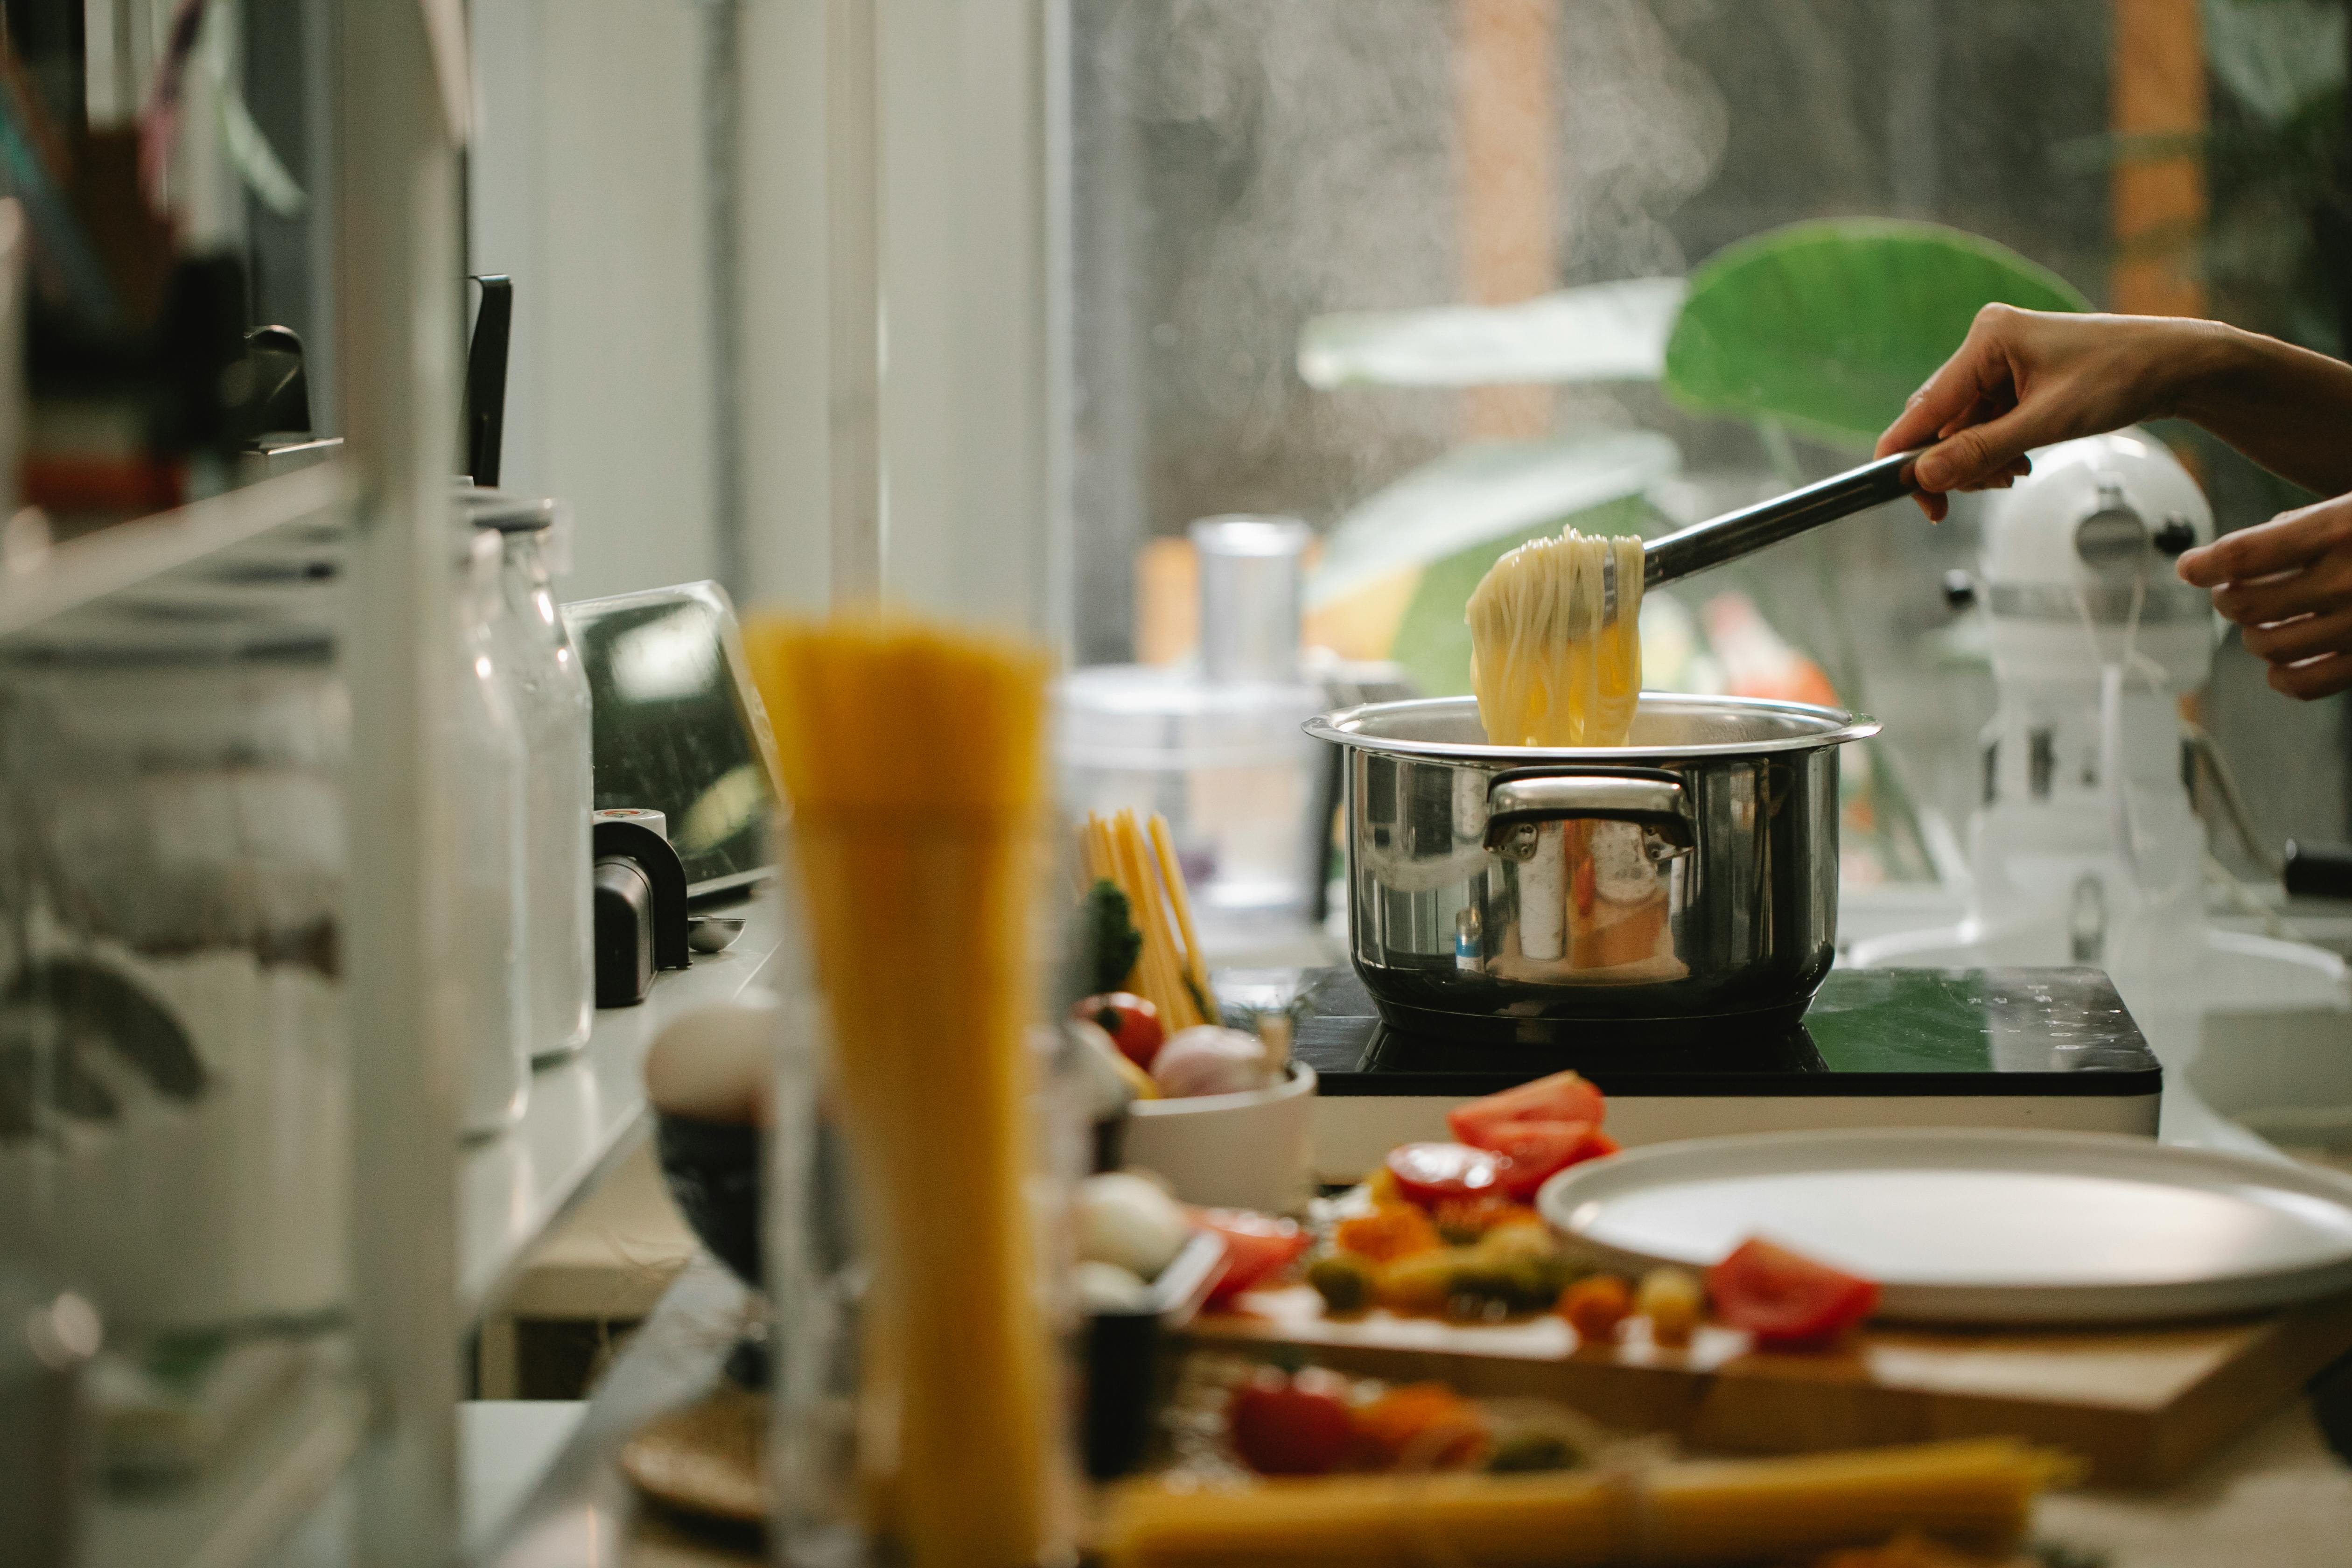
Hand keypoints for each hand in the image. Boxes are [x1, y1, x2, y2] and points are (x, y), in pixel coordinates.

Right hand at [1876, 306, 2226, 520]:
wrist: (2179, 365)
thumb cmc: (2123, 377)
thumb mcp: (2049, 421)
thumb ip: (1982, 450)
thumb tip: (1924, 478)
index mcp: (1988, 339)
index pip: (1925, 406)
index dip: (1907, 454)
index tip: (1901, 495)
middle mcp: (1986, 345)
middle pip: (1939, 421)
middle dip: (1954, 462)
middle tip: (1985, 489)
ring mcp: (2000, 363)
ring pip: (1961, 429)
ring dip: (1978, 461)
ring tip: (2013, 474)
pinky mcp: (2016, 380)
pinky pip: (1984, 425)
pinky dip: (1994, 451)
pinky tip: (2018, 462)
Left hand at [2177, 493, 2351, 699]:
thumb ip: (2308, 522)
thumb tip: (2247, 550)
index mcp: (2340, 528)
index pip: (2241, 556)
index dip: (2203, 563)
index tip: (2189, 566)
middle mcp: (2349, 578)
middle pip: (2241, 603)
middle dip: (2226, 597)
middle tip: (2231, 589)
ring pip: (2265, 644)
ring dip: (2252, 633)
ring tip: (2262, 620)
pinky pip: (2304, 684)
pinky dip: (2282, 675)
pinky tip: (2282, 661)